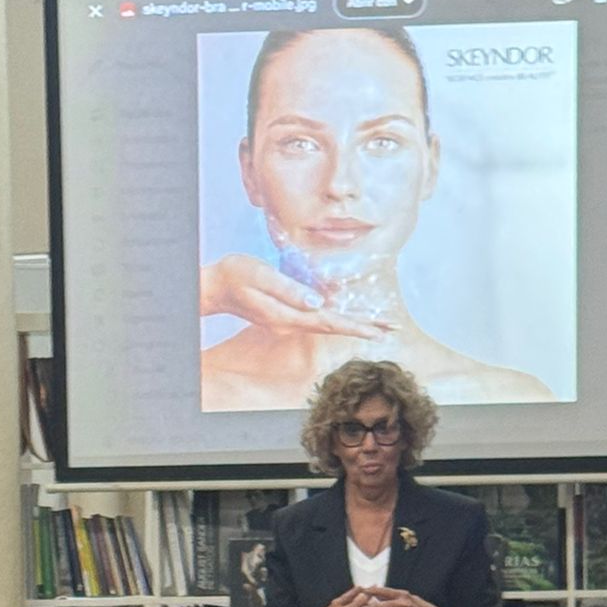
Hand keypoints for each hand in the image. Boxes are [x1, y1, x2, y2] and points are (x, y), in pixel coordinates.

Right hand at [199, 255, 385, 339]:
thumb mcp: (262, 277)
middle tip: (392, 329)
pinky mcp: (286, 315)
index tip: (379, 331)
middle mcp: (290, 323)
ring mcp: (288, 322)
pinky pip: (316, 317)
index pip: (329, 321)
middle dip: (363, 327)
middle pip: (333, 325)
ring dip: (352, 323)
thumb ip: (290, 290)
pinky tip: (349, 314)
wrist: (215, 286)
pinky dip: (336, 316)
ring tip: (379, 324)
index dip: (356, 325)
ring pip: (326, 323)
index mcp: (288, 315)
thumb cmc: (236, 275)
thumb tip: (319, 303)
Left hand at [362, 588, 439, 606]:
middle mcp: (403, 604)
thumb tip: (376, 593)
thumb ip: (391, 595)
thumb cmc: (415, 604)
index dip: (374, 591)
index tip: (364, 590)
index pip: (386, 591)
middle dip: (372, 606)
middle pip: (385, 605)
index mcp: (402, 595)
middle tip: (361, 606)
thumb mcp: (405, 596)